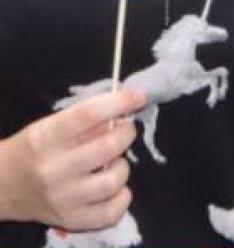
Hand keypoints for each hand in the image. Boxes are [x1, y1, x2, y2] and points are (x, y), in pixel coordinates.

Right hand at [0, 89, 143, 228]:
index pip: (88, 115)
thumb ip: (84, 119)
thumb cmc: (32, 150)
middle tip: (123, 130)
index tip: (138, 96)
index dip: (119, 102)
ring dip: (122, 166)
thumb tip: (124, 109)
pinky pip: (110, 212)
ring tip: (112, 163)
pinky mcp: (70, 219)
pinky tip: (114, 187)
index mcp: (45, 139)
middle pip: (108, 147)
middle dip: (126, 133)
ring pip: (113, 180)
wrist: (2, 186)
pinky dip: (121, 198)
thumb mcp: (49, 126)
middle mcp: (52, 170)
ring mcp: (62, 198)